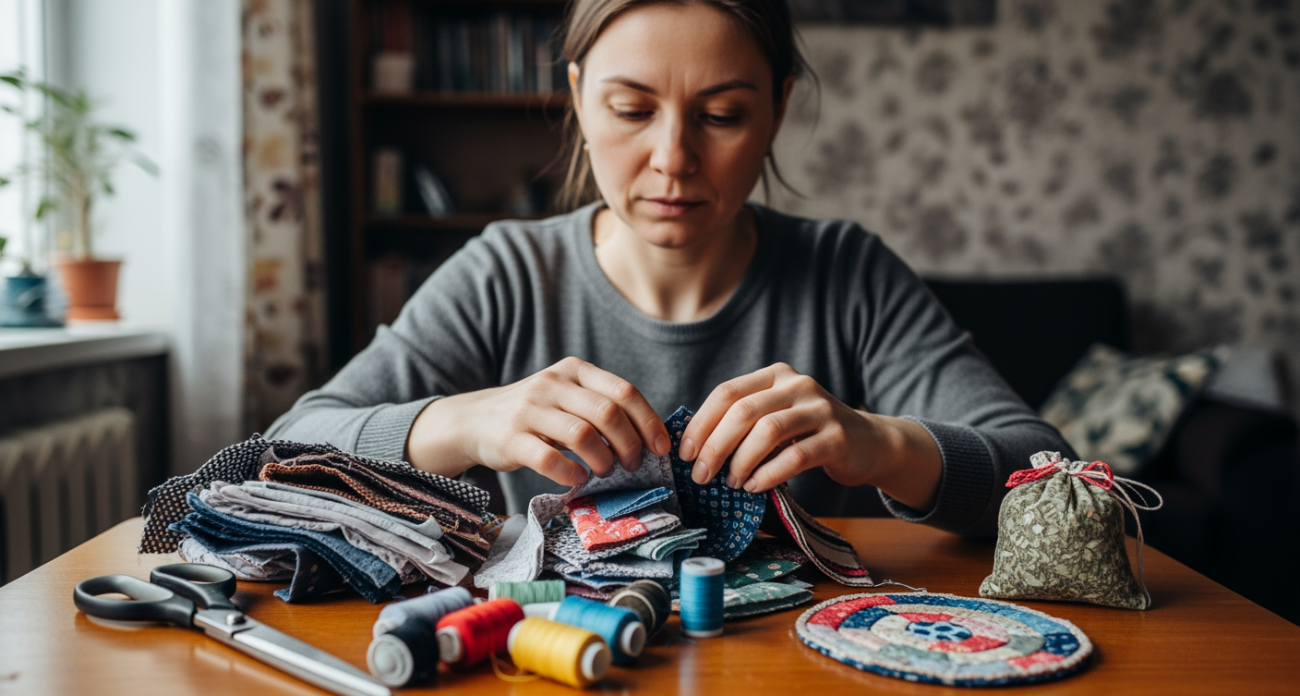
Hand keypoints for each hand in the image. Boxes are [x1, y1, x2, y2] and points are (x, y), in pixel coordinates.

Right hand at [406, 357, 670, 485]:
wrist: (475, 420)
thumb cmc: (534, 414)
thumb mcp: (566, 396)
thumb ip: (600, 405)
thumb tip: (649, 437)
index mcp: (573, 370)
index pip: (623, 391)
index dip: (648, 421)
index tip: (661, 448)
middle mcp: (552, 384)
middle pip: (607, 413)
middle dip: (629, 444)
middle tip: (632, 465)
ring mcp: (529, 410)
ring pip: (582, 434)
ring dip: (603, 459)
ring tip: (604, 472)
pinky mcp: (510, 438)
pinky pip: (549, 459)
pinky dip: (570, 472)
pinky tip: (577, 478)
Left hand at [678, 363, 940, 508]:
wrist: (869, 443)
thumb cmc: (809, 435)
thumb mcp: (776, 417)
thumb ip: (744, 421)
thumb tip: (694, 446)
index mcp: (775, 375)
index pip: (727, 393)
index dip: (702, 424)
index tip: (686, 453)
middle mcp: (797, 384)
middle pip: (743, 411)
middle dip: (715, 446)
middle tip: (701, 476)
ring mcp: (820, 409)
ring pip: (767, 431)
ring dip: (741, 461)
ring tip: (731, 482)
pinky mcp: (838, 437)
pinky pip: (795, 456)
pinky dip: (768, 474)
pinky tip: (755, 487)